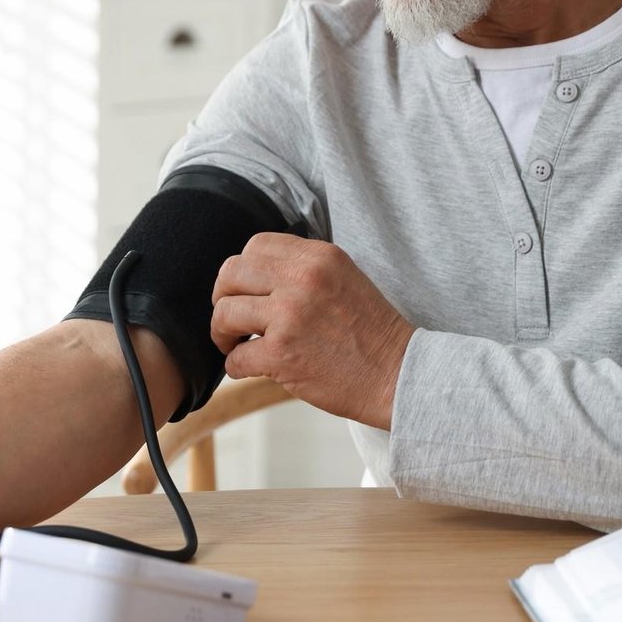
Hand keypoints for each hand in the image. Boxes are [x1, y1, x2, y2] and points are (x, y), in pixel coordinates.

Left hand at [210, 233, 414, 428]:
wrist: (398, 375)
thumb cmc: (371, 334)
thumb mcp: (343, 278)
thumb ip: (303, 269)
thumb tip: (255, 274)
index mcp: (318, 256)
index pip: (256, 246)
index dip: (243, 271)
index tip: (246, 291)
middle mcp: (302, 278)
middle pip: (231, 274)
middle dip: (222, 298)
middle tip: (232, 319)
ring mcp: (290, 314)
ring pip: (225, 313)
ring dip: (223, 333)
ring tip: (236, 344)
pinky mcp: (283, 353)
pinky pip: (236, 356)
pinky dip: (237, 366)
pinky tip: (252, 368)